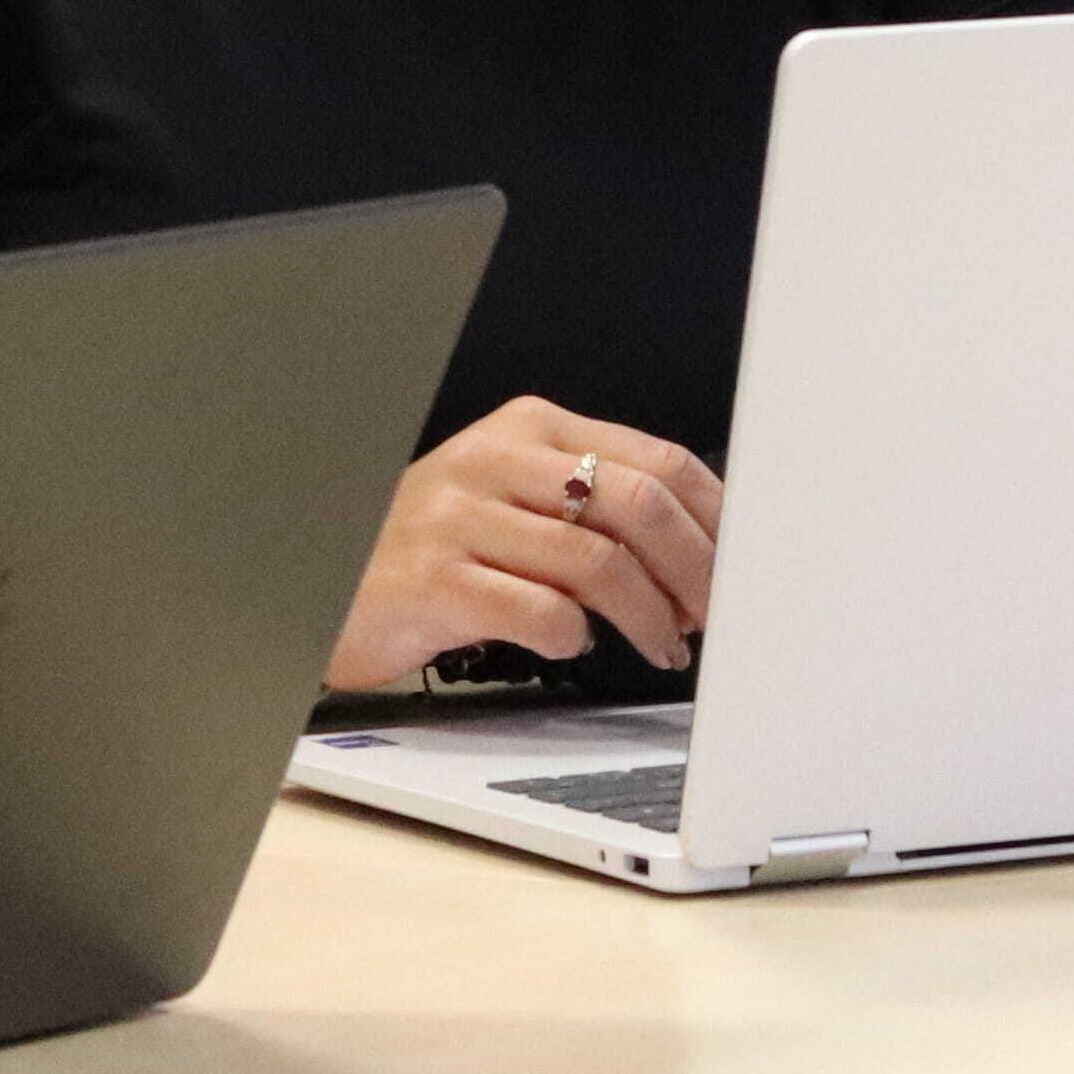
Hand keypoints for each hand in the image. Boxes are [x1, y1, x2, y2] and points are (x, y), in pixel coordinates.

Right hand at [328, 397, 721, 688]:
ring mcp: (461, 519)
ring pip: (597, 563)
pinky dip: (576, 637)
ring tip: (663, 646)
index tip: (739, 566)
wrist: (333, 581)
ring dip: (649, 617)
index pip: (656, 458)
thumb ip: (596, 508)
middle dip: (695, 569)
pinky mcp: (435, 581)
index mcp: (530, 428)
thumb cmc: (440, 547)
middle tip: (711, 615)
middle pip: (637, 503)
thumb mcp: (515, 499)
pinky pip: (539, 613)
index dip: (713, 519)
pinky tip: (579, 645)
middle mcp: (496, 460)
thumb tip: (704, 553)